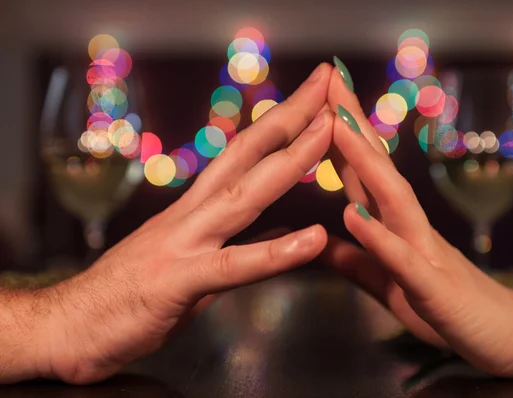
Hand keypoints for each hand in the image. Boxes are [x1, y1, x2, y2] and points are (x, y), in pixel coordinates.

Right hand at [17, 63, 332, 383]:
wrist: (69, 327)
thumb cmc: (130, 296)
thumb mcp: (193, 263)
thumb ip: (238, 245)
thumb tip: (281, 231)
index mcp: (196, 210)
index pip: (245, 154)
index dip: (281, 123)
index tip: (316, 99)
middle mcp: (191, 214)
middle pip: (248, 156)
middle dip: (291, 117)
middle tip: (328, 83)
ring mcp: (184, 243)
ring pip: (244, 195)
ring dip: (290, 160)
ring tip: (329, 131)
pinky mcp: (179, 281)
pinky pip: (234, 265)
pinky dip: (277, 253)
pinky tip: (313, 238)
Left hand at [323, 61, 512, 375]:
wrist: (502, 335)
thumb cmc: (442, 305)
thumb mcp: (386, 282)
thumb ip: (355, 260)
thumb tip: (319, 241)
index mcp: (393, 224)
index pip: (362, 171)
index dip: (338, 134)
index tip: (319, 96)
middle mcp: (408, 226)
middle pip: (377, 167)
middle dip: (351, 123)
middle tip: (329, 78)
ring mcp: (422, 251)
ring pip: (392, 198)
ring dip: (364, 161)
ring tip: (337, 126)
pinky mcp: (431, 287)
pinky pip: (402, 258)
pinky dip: (378, 235)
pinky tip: (355, 214)